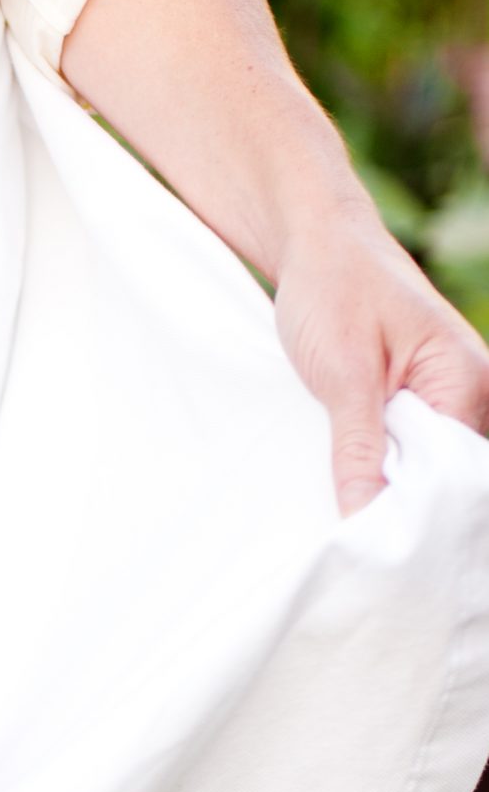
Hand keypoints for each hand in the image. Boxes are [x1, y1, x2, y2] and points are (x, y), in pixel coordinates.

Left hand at [273, 207, 488, 515]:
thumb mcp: (341, 375)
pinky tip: (360, 486)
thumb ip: (359, 449)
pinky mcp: (425, 398)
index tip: (378, 550)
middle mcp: (473, 390)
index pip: (457, 476)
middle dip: (409, 509)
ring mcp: (453, 394)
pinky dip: (388, 468)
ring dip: (396, 490)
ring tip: (359, 523)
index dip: (419, 515)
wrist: (319, 242)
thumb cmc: (332, 290)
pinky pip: (415, 449)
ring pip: (431, 467)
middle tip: (360, 545)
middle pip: (450, 478)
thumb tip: (368, 522)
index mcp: (466, 380)